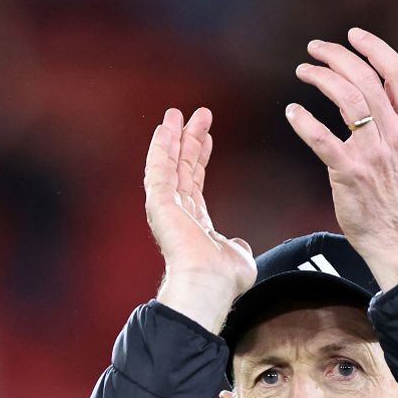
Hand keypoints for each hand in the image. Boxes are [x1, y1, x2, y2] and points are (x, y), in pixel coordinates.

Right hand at [145, 107, 255, 333]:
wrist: (209, 285)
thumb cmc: (223, 280)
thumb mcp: (239, 257)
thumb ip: (237, 245)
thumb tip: (238, 243)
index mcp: (193, 224)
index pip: (195, 183)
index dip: (201, 158)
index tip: (207, 137)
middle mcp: (177, 213)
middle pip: (182, 168)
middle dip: (189, 141)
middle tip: (198, 115)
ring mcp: (166, 208)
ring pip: (168, 164)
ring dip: (172, 138)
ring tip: (177, 113)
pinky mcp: (159, 204)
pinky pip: (158, 169)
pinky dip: (160, 147)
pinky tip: (165, 127)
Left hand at [286, 28, 397, 289]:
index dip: (376, 49)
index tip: (354, 36)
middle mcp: (395, 135)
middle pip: (367, 80)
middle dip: (338, 57)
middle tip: (316, 49)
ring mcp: (372, 153)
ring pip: (347, 100)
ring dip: (322, 79)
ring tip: (304, 71)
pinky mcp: (349, 173)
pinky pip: (324, 140)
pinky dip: (305, 123)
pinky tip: (292, 111)